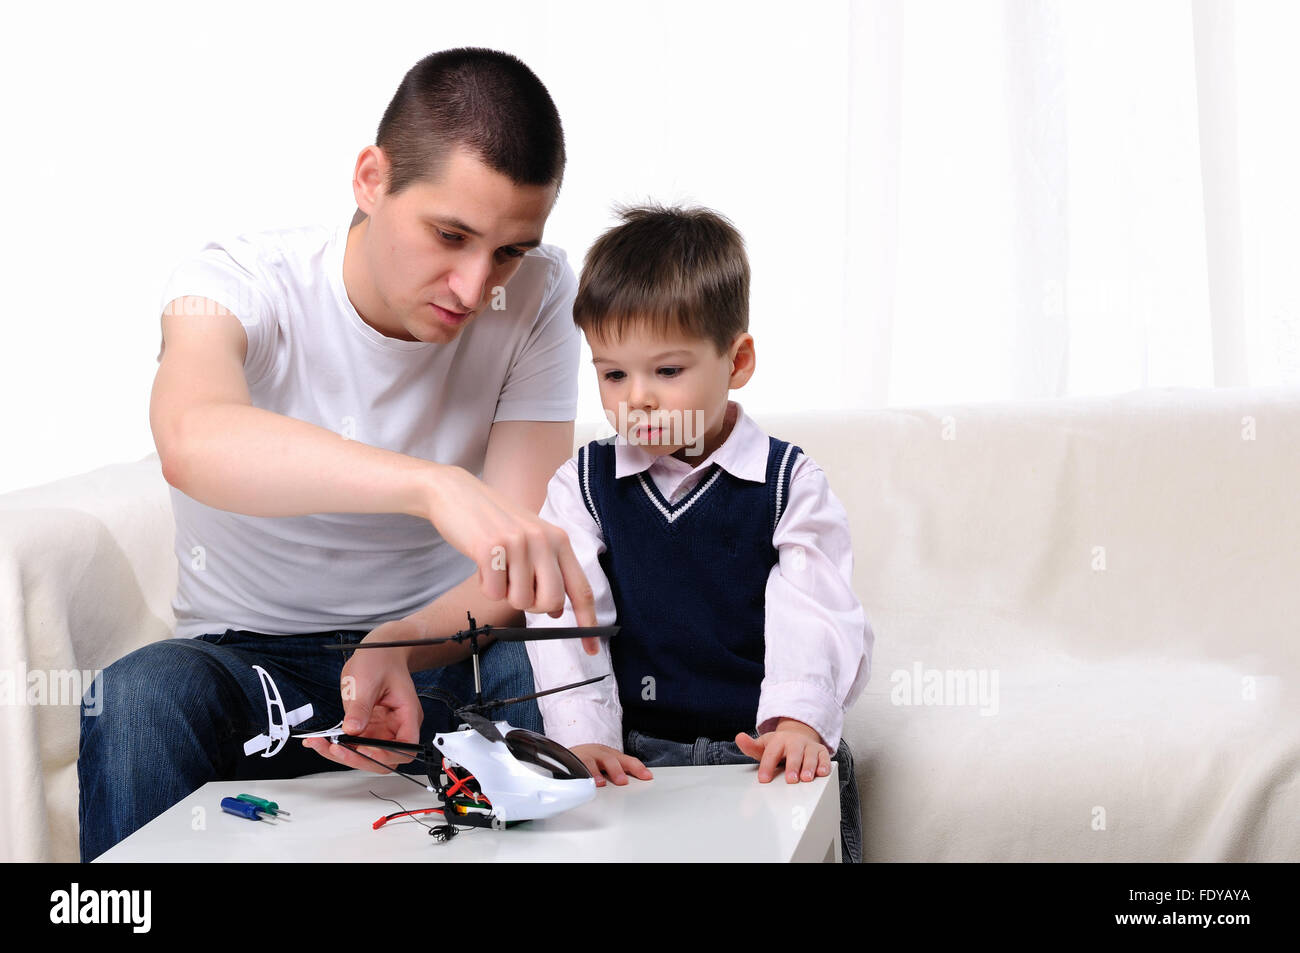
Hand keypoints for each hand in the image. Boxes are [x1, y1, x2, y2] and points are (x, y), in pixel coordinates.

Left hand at [301, 618, 423, 771]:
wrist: (378, 651)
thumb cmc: (381, 659)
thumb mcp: (367, 681)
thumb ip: (360, 707)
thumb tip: (352, 730)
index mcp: (407, 714)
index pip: (406, 746)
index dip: (387, 754)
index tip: (365, 751)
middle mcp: (397, 725)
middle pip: (385, 758)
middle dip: (359, 758)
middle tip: (336, 749)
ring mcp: (382, 728)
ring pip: (366, 754)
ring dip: (344, 754)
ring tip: (320, 744)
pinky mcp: (368, 727)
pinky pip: (355, 744)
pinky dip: (337, 745)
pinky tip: (320, 741)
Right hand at [424, 464, 599, 653]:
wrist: (457, 493)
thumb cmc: (494, 523)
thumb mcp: (531, 542)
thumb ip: (548, 572)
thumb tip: (558, 611)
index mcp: (559, 540)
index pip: (581, 589)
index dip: (588, 622)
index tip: (593, 649)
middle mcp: (544, 540)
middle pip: (550, 603)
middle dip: (532, 606)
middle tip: (515, 586)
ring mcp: (518, 543)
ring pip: (520, 601)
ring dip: (504, 593)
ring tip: (497, 568)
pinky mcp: (491, 548)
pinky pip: (493, 593)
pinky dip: (485, 587)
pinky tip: (481, 564)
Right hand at [570, 743, 653, 786]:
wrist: (564, 754)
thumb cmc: (589, 761)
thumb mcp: (605, 764)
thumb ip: (617, 774)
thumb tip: (633, 786)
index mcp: (610, 754)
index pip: (627, 760)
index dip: (637, 767)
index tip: (647, 777)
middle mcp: (599, 753)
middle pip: (611, 759)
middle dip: (617, 770)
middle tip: (623, 782)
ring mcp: (586, 756)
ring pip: (592, 761)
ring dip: (597, 773)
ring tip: (601, 784)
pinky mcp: (572, 761)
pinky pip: (576, 766)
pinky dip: (580, 773)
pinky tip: (582, 781)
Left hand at [735, 719, 831, 783]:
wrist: (798, 734)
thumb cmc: (779, 745)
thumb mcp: (764, 744)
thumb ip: (750, 745)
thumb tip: (739, 737)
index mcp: (779, 741)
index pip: (771, 753)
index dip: (767, 766)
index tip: (763, 779)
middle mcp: (795, 742)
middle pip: (794, 753)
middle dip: (792, 766)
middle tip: (790, 780)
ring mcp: (809, 747)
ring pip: (810, 756)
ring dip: (809, 767)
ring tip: (806, 778)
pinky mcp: (821, 752)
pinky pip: (824, 758)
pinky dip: (824, 765)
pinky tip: (822, 773)